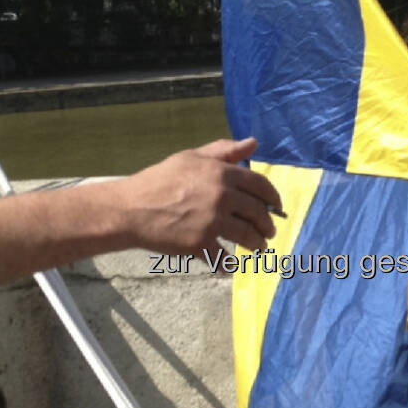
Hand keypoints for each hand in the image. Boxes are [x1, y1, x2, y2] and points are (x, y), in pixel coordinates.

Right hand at [123, 138, 283, 255]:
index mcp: (222, 173)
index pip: (261, 186)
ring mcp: (212, 222)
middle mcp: (222, 196)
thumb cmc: (160, 180)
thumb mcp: (191, 157)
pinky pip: (224, 258)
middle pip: (258, 213)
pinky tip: (229, 264)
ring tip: (258, 248)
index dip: (273, 198)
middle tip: (269, 232)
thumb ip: (224, 151)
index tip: (276, 207)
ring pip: (248, 237)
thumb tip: (252, 143)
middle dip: (267, 225)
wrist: (131, 209)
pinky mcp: (201, 244)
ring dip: (257, 245)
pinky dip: (228, 264)